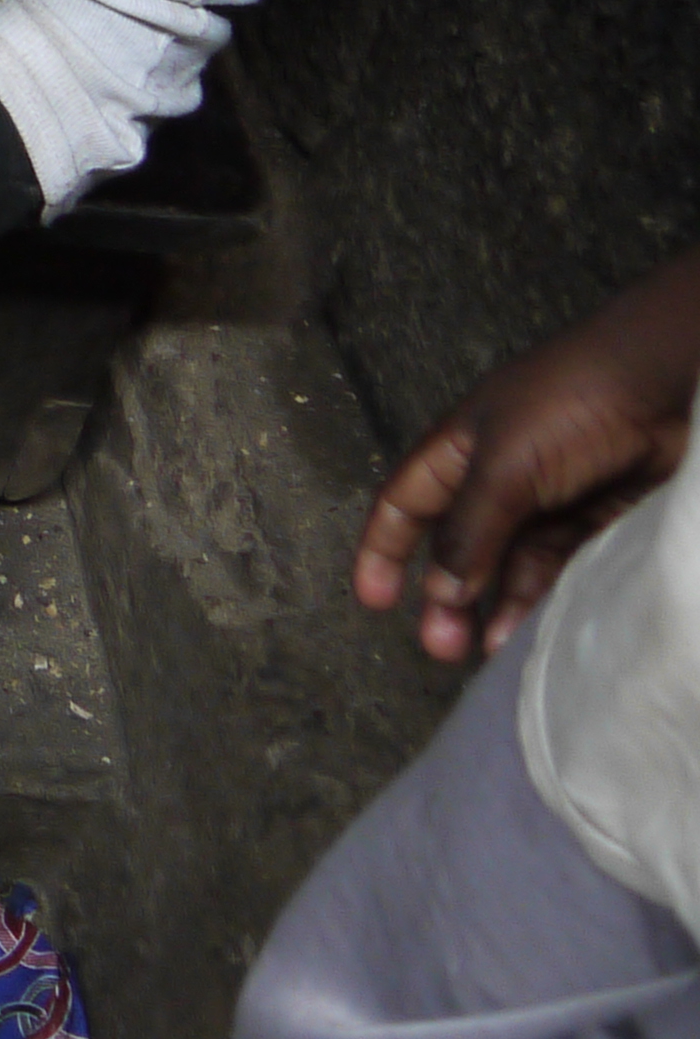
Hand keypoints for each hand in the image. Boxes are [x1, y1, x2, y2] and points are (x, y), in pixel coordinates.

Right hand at [354, 256, 699, 660]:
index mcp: (459, 451)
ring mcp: (548, 502)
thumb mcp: (504, 467)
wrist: (664, 385)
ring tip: (489, 653)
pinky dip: (542, 600)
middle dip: (443, 595)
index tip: (374, 602)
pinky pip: (559, 570)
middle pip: (457, 546)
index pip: (404, 504)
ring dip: (495, 607)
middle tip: (440, 646)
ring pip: (509, 566)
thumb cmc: (570, 405)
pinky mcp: (594, 521)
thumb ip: (468, 532)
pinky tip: (534, 629)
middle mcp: (497, 479)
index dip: (382, 550)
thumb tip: (439, 591)